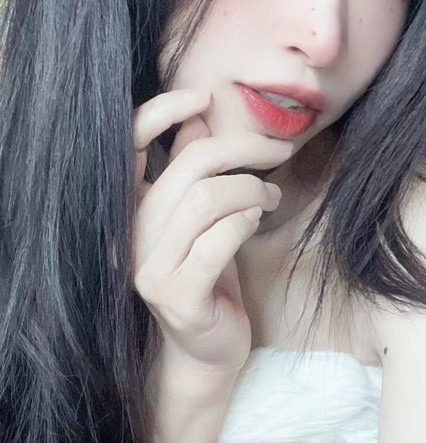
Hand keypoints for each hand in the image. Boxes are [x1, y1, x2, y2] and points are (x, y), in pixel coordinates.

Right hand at [132, 89, 292, 374]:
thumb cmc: (210, 269)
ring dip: (254, 189)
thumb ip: (193, 166)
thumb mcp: (203, 213)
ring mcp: (149, 266)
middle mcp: (131, 232)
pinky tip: (255, 222)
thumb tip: (199, 112)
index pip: (128, 144)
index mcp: (132, 205)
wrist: (210, 345)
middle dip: (246, 148)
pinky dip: (246, 222)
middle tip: (280, 153)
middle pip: (191, 164)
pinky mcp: (176, 295)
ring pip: (208, 198)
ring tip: (271, 197)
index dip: (160, 111)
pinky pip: (219, 239)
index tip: (203, 96)